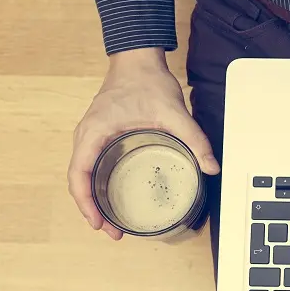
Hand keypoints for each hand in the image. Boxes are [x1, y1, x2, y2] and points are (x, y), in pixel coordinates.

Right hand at [67, 48, 219, 239]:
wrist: (138, 58)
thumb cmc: (148, 81)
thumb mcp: (174, 112)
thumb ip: (194, 139)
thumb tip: (211, 166)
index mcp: (94, 131)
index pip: (79, 174)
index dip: (85, 203)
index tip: (97, 223)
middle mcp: (86, 135)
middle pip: (78, 180)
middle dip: (90, 209)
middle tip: (112, 232)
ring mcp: (90, 135)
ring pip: (82, 174)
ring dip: (92, 199)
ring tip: (111, 222)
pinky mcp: (98, 135)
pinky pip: (90, 165)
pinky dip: (96, 185)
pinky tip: (112, 197)